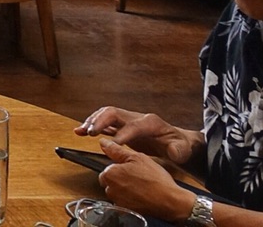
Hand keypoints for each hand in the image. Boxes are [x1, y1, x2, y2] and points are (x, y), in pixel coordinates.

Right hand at [75, 107, 193, 163]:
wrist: (176, 142)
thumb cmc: (179, 145)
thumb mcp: (182, 149)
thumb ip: (178, 150)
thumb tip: (172, 151)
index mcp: (151, 123)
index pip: (134, 125)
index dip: (123, 133)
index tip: (114, 144)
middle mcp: (136, 118)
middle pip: (114, 112)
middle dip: (101, 121)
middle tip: (90, 132)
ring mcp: (127, 121)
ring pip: (105, 115)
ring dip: (92, 122)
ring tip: (81, 131)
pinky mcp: (121, 127)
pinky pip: (104, 123)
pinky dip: (91, 126)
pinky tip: (80, 132)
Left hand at [97, 140, 195, 220]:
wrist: (170, 201)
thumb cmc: (155, 179)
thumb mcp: (137, 158)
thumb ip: (117, 150)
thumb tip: (103, 142)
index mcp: (110, 174)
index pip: (107, 170)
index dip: (119, 169)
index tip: (130, 170)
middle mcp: (110, 189)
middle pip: (110, 182)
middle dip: (120, 180)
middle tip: (137, 178)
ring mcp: (118, 202)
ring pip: (116, 193)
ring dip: (124, 190)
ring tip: (140, 187)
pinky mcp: (126, 211)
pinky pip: (123, 203)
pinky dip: (130, 200)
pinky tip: (141, 197)